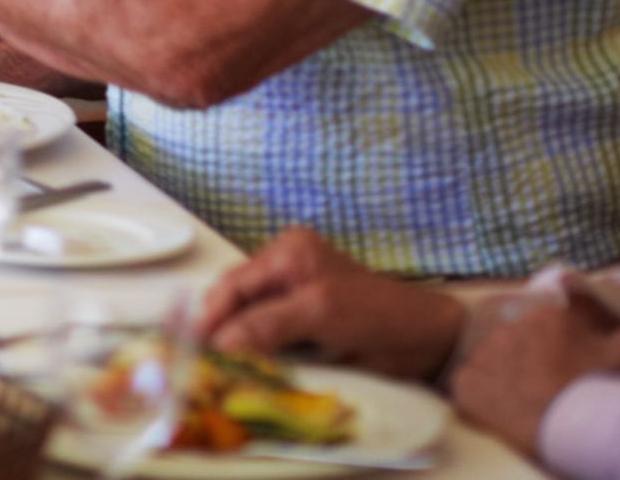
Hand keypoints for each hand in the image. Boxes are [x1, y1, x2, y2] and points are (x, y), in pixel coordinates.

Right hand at [198, 228, 466, 382]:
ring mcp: (294, 294)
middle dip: (219, 329)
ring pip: (248, 319)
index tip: (193, 346)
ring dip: (236, 344)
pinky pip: (267, 334)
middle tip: (201, 361)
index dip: (211, 315)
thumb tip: (221, 343)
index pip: (233, 283)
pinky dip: (256, 352)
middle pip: (236, 300)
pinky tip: (247, 368)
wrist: (426, 339)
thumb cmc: (378, 314)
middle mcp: (285, 267)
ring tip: (218, 368)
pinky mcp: (303, 321)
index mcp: (286, 251)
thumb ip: (267, 324)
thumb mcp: (319, 313)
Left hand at [452, 294, 619, 456]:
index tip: (563, 365)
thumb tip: (618, 325)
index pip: (545, 327)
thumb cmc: (597, 388)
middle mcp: (507, 328)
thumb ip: (619, 332)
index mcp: (544, 317)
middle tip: (544, 385)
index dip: (556, 347)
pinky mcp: (464, 383)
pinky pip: (470, 386)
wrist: (567, 424)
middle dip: (527, 359)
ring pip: (492, 363)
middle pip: (516, 342)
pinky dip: (482, 398)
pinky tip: (501, 410)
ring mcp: (482, 354)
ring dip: (504, 376)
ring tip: (524, 400)